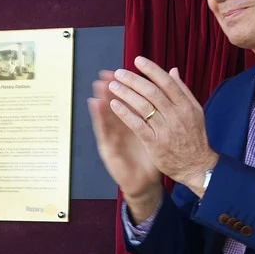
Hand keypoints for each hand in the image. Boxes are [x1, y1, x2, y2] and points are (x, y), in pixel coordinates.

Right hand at [88, 69, 162, 221]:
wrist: (145, 182)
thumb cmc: (149, 158)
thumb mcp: (155, 133)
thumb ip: (156, 114)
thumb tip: (160, 94)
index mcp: (133, 123)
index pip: (128, 102)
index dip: (125, 87)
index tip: (121, 71)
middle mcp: (121, 129)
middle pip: (115, 106)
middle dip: (110, 88)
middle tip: (106, 73)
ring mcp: (113, 139)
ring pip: (106, 115)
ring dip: (101, 98)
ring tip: (98, 83)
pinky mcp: (109, 150)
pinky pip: (103, 131)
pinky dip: (98, 117)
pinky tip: (95, 104)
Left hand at [106, 57, 218, 196]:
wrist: (196, 166)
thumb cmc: (194, 137)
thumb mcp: (194, 111)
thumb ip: (183, 91)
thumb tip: (173, 70)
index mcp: (185, 105)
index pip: (166, 82)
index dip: (151, 70)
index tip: (137, 60)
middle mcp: (175, 115)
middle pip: (151, 91)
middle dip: (133, 80)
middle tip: (119, 73)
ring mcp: (164, 129)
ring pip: (142, 106)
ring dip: (125, 93)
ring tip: (113, 86)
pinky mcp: (154, 143)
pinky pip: (137, 124)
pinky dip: (125, 113)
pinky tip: (114, 104)